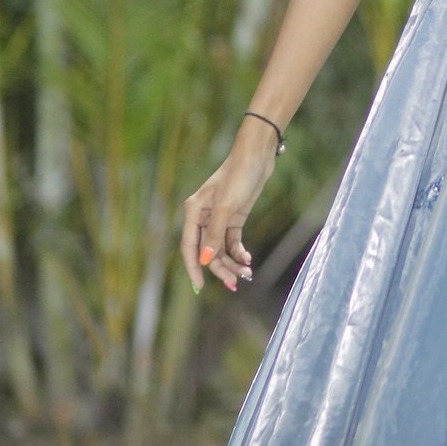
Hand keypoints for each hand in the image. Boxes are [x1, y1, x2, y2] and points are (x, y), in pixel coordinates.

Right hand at [180, 134, 276, 293]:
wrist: (257, 157)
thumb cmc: (238, 177)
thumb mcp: (227, 208)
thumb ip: (215, 235)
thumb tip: (205, 259)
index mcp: (193, 212)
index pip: (189, 247)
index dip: (193, 268)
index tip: (199, 288)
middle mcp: (202, 217)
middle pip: (207, 251)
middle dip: (220, 269)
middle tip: (235, 284)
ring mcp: (218, 218)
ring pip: (220, 249)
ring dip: (232, 263)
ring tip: (247, 273)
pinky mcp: (233, 218)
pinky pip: (232, 242)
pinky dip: (239, 252)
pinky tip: (248, 259)